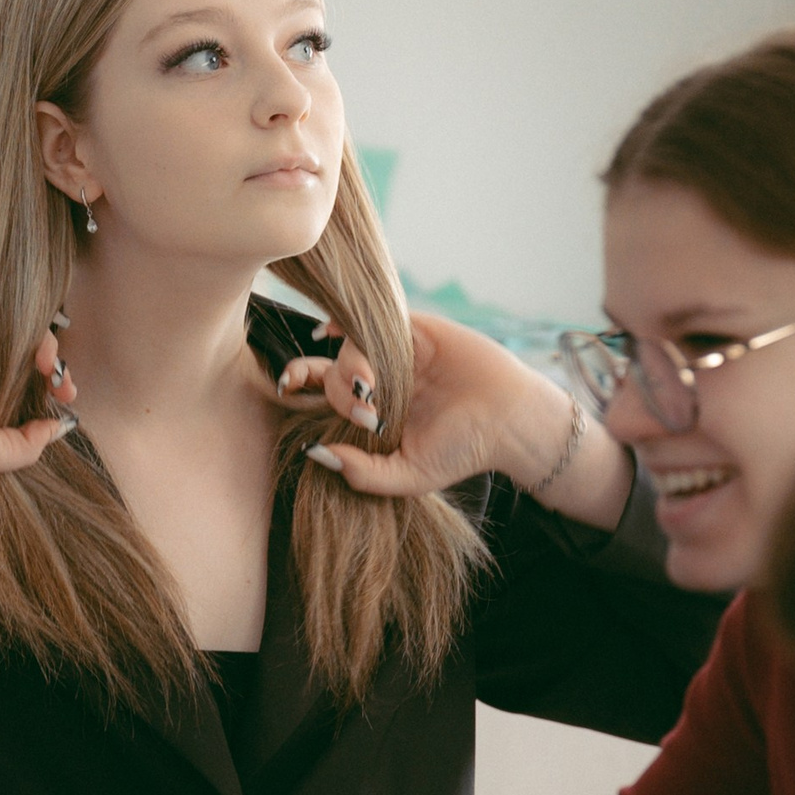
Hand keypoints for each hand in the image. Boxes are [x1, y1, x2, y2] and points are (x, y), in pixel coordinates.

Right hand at [0, 282, 74, 475]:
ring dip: (50, 350)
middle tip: (65, 391)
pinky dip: (39, 329)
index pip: (16, 376)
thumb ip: (26, 446)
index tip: (63, 404)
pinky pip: (15, 305)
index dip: (46, 387)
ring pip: (23, 328)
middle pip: (24, 351)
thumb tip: (55, 429)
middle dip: (54, 372)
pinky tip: (43, 358)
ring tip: (53, 375)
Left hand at [282, 310, 631, 528]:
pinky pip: (378, 319)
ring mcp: (397, 352)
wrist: (509, 423)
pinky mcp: (418, 330)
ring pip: (351, 346)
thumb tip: (314, 453)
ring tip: (371, 389)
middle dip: (335, 388)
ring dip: (350, 365)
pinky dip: (358, 324)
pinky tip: (346, 334)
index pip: (321, 389)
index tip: (285, 385)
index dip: (297, 380)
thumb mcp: (408, 475)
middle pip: (331, 370)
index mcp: (371, 409)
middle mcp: (378, 378)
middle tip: (364, 412)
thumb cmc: (461, 451)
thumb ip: (363, 474)